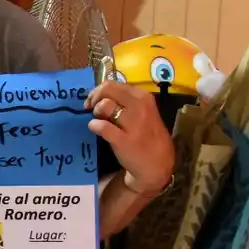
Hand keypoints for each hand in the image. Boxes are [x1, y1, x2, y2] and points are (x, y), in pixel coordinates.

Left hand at [85, 81, 173, 196]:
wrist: (157, 165)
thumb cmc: (148, 137)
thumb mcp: (144, 112)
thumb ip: (126, 101)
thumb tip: (102, 94)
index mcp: (144, 97)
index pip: (114, 84)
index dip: (99, 90)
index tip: (94, 99)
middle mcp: (140, 106)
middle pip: (107, 90)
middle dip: (94, 97)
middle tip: (90, 107)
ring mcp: (132, 123)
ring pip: (104, 106)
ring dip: (96, 112)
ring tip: (99, 120)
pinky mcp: (123, 139)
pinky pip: (101, 126)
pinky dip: (94, 126)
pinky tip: (96, 129)